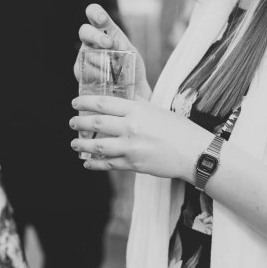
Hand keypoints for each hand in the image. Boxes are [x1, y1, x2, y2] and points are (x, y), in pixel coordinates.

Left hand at [69, 94, 211, 181]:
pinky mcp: (134, 164)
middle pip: (96, 123)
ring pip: (98, 146)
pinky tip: (87, 162)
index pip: (103, 103)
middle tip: (71, 122)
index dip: (85, 102)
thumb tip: (119, 104)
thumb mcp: (156, 110)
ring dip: (82, 145)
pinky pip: (108, 164)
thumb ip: (136, 108)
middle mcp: (131, 127)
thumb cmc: (178, 129)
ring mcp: (131, 147)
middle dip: (79, 123)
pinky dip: (95, 163)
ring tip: (74, 144)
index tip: (75, 103)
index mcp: (137, 109)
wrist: (194, 152)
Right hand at [76, 4, 151, 99]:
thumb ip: (123, 47)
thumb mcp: (132, 53)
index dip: (95, 13)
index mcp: (105, 30)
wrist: (132, 89)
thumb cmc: (132, 67)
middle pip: (84, 31)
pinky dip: (97, 73)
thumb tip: (113, 45)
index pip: (94, 13)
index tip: (102, 20)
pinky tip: (106, 78)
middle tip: (110, 44)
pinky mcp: (80, 70)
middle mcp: (91, 40)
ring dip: (100, 59)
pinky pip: (83, 69)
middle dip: (96, 37)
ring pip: (84, 52)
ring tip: (115, 70)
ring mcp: (84, 54)